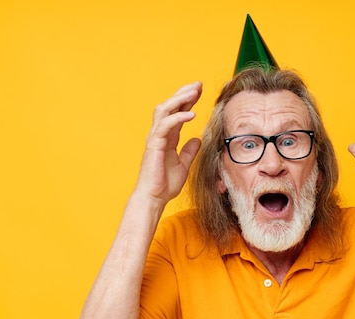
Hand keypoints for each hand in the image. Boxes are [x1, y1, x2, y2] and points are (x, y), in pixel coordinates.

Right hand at [135, 82, 202, 205]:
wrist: (154, 198)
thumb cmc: (165, 184)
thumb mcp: (183, 165)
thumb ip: (189, 151)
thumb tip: (197, 139)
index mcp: (168, 137)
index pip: (178, 113)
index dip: (188, 101)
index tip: (200, 90)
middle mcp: (160, 134)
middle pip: (169, 106)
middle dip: (183, 94)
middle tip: (197, 84)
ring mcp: (155, 138)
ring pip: (164, 111)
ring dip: (179, 99)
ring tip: (193, 92)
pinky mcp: (154, 145)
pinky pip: (165, 126)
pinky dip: (177, 118)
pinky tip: (191, 114)